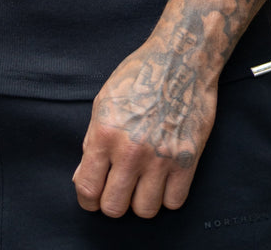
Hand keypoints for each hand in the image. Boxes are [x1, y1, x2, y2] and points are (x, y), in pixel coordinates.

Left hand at [72, 40, 217, 219]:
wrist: (180, 59)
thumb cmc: (139, 76)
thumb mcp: (104, 102)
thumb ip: (92, 143)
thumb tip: (83, 179)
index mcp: (105, 133)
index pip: (88, 189)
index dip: (88, 201)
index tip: (93, 199)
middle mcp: (131, 150)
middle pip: (114, 207)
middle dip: (112, 202)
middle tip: (118, 189)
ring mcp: (161, 157)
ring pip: (145, 211)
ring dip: (141, 201)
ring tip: (142, 183)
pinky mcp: (187, 159)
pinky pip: (174, 202)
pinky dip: (167, 196)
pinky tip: (163, 179)